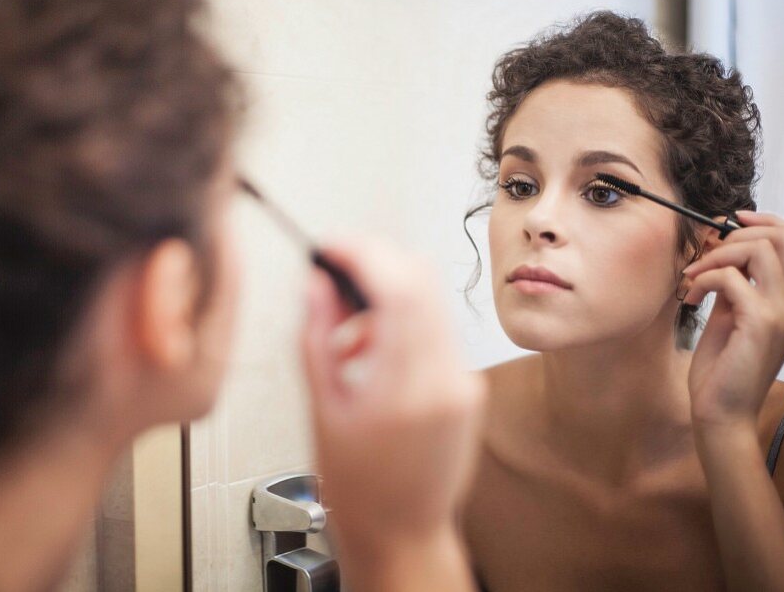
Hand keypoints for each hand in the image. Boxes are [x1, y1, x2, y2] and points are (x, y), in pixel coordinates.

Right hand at [300, 238, 485, 554]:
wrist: (402, 536)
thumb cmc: (360, 491)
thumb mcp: (322, 410)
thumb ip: (316, 338)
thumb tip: (315, 285)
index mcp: (409, 387)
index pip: (399, 285)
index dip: (362, 252)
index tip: (330, 247)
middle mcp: (448, 379)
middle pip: (421, 281)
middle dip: (373, 267)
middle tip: (332, 284)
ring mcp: (464, 383)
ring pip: (428, 303)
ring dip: (383, 301)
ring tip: (345, 344)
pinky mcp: (468, 388)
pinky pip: (435, 332)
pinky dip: (400, 327)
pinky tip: (370, 360)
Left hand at [682, 211, 783, 431]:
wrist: (722, 412)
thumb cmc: (723, 368)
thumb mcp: (731, 316)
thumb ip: (737, 285)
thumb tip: (722, 251)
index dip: (765, 222)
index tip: (731, 222)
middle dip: (738, 233)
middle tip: (707, 253)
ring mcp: (783, 314)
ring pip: (762, 249)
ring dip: (720, 253)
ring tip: (695, 275)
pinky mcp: (761, 324)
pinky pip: (733, 278)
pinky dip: (706, 278)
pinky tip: (691, 296)